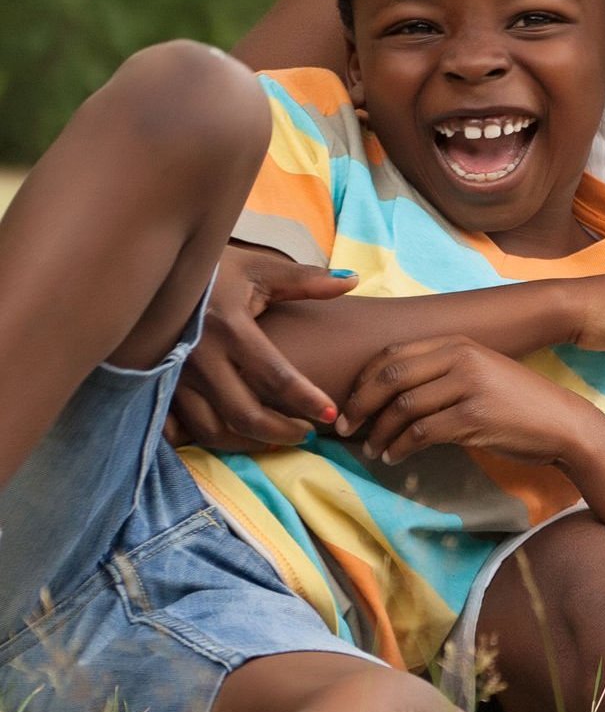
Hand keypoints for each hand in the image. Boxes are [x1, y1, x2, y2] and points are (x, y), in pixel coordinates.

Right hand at [170, 246, 359, 448]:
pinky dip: (206, 439)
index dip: (307, 401)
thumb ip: (305, 280)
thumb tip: (352, 281)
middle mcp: (198, 356)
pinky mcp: (152, 385)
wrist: (146, 268)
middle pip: (243, 414)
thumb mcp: (257, 269)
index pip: (275, 376)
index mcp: (229, 327)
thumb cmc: (211, 269)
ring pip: (210, 428)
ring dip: (248, 443)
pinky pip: (176, 428)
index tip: (331, 415)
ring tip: (277, 438)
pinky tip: (232, 437)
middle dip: (281, 433)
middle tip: (307, 434)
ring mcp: (171, 374)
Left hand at [337, 336, 598, 467]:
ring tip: (373, 450)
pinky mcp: (475, 416)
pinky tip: (395, 457)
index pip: (391, 355)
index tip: (349, 405)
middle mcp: (461, 357)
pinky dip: (401, 447)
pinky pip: (422, 432)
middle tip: (345, 429)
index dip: (362, 381)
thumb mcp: (479, 374)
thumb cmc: (517, 404)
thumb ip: (440, 373)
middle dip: (360, 406)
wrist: (563, 424)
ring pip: (402, 407)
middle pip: (389, 377)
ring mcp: (469, 385)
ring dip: (379, 433)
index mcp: (457, 342)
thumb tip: (386, 393)